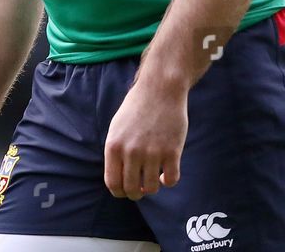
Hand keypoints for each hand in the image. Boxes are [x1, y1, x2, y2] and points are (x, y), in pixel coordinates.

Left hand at [103, 77, 187, 198]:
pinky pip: (170, 180)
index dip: (119, 192)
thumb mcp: (116, 129)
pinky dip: (167, 182)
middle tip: (140, 190)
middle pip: (132, 189)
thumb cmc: (136, 109)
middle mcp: (131, 152)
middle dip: (136, 194)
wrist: (159, 91)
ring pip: (152, 188)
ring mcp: (152, 153)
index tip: (125, 191)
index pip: (112, 183)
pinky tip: (164, 174)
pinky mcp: (172, 152)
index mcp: (113, 146)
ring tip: (152, 180)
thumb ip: (116, 152)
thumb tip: (119, 179)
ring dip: (152, 188)